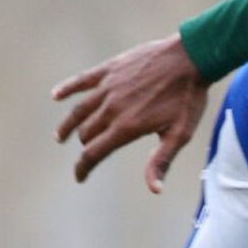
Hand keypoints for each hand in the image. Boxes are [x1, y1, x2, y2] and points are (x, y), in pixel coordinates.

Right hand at [51, 33, 210, 191]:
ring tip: (60, 136)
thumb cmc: (189, 98)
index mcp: (127, 127)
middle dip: (85, 146)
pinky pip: (82, 80)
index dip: (83, 168)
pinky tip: (55, 96)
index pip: (93, 154)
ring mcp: (109, 87)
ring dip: (68, 125)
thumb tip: (155, 189)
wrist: (192, 58)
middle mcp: (112, 108)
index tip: (80, 177)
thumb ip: (161, 161)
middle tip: (88, 152)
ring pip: (79, 111)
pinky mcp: (110, 69)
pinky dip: (66, 89)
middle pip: (86, 133)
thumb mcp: (179, 134)